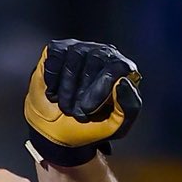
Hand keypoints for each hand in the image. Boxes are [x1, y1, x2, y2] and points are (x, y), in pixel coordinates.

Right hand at [24, 39, 142, 166]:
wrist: (59, 132)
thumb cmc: (91, 128)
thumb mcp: (116, 127)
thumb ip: (129, 107)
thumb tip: (124, 81)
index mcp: (122, 70)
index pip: (118, 66)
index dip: (102, 88)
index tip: (88, 109)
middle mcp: (103, 54)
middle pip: (96, 59)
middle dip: (83, 91)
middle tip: (76, 114)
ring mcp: (81, 49)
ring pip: (74, 58)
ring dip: (67, 89)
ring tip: (66, 107)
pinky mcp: (58, 50)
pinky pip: (56, 58)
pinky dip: (52, 80)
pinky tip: (54, 93)